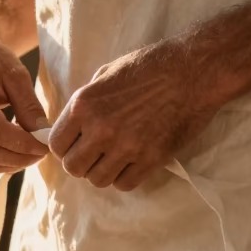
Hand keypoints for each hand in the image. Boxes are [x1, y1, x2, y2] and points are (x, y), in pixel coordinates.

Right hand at [0, 35, 49, 173]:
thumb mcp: (17, 74)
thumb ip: (29, 105)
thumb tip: (42, 135)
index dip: (22, 144)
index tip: (45, 145)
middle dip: (19, 158)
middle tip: (43, 153)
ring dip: (12, 164)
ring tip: (33, 153)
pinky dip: (1, 162)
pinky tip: (18, 153)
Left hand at [48, 40, 226, 190]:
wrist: (193, 71)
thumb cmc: (149, 66)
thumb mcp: (106, 74)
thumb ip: (86, 103)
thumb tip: (72, 125)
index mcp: (84, 105)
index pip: (56, 144)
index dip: (64, 147)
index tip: (75, 145)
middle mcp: (101, 129)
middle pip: (73, 167)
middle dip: (81, 163)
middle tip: (94, 155)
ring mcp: (127, 146)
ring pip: (98, 180)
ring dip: (103, 172)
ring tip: (114, 158)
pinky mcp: (152, 159)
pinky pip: (125, 184)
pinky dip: (125, 177)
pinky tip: (131, 163)